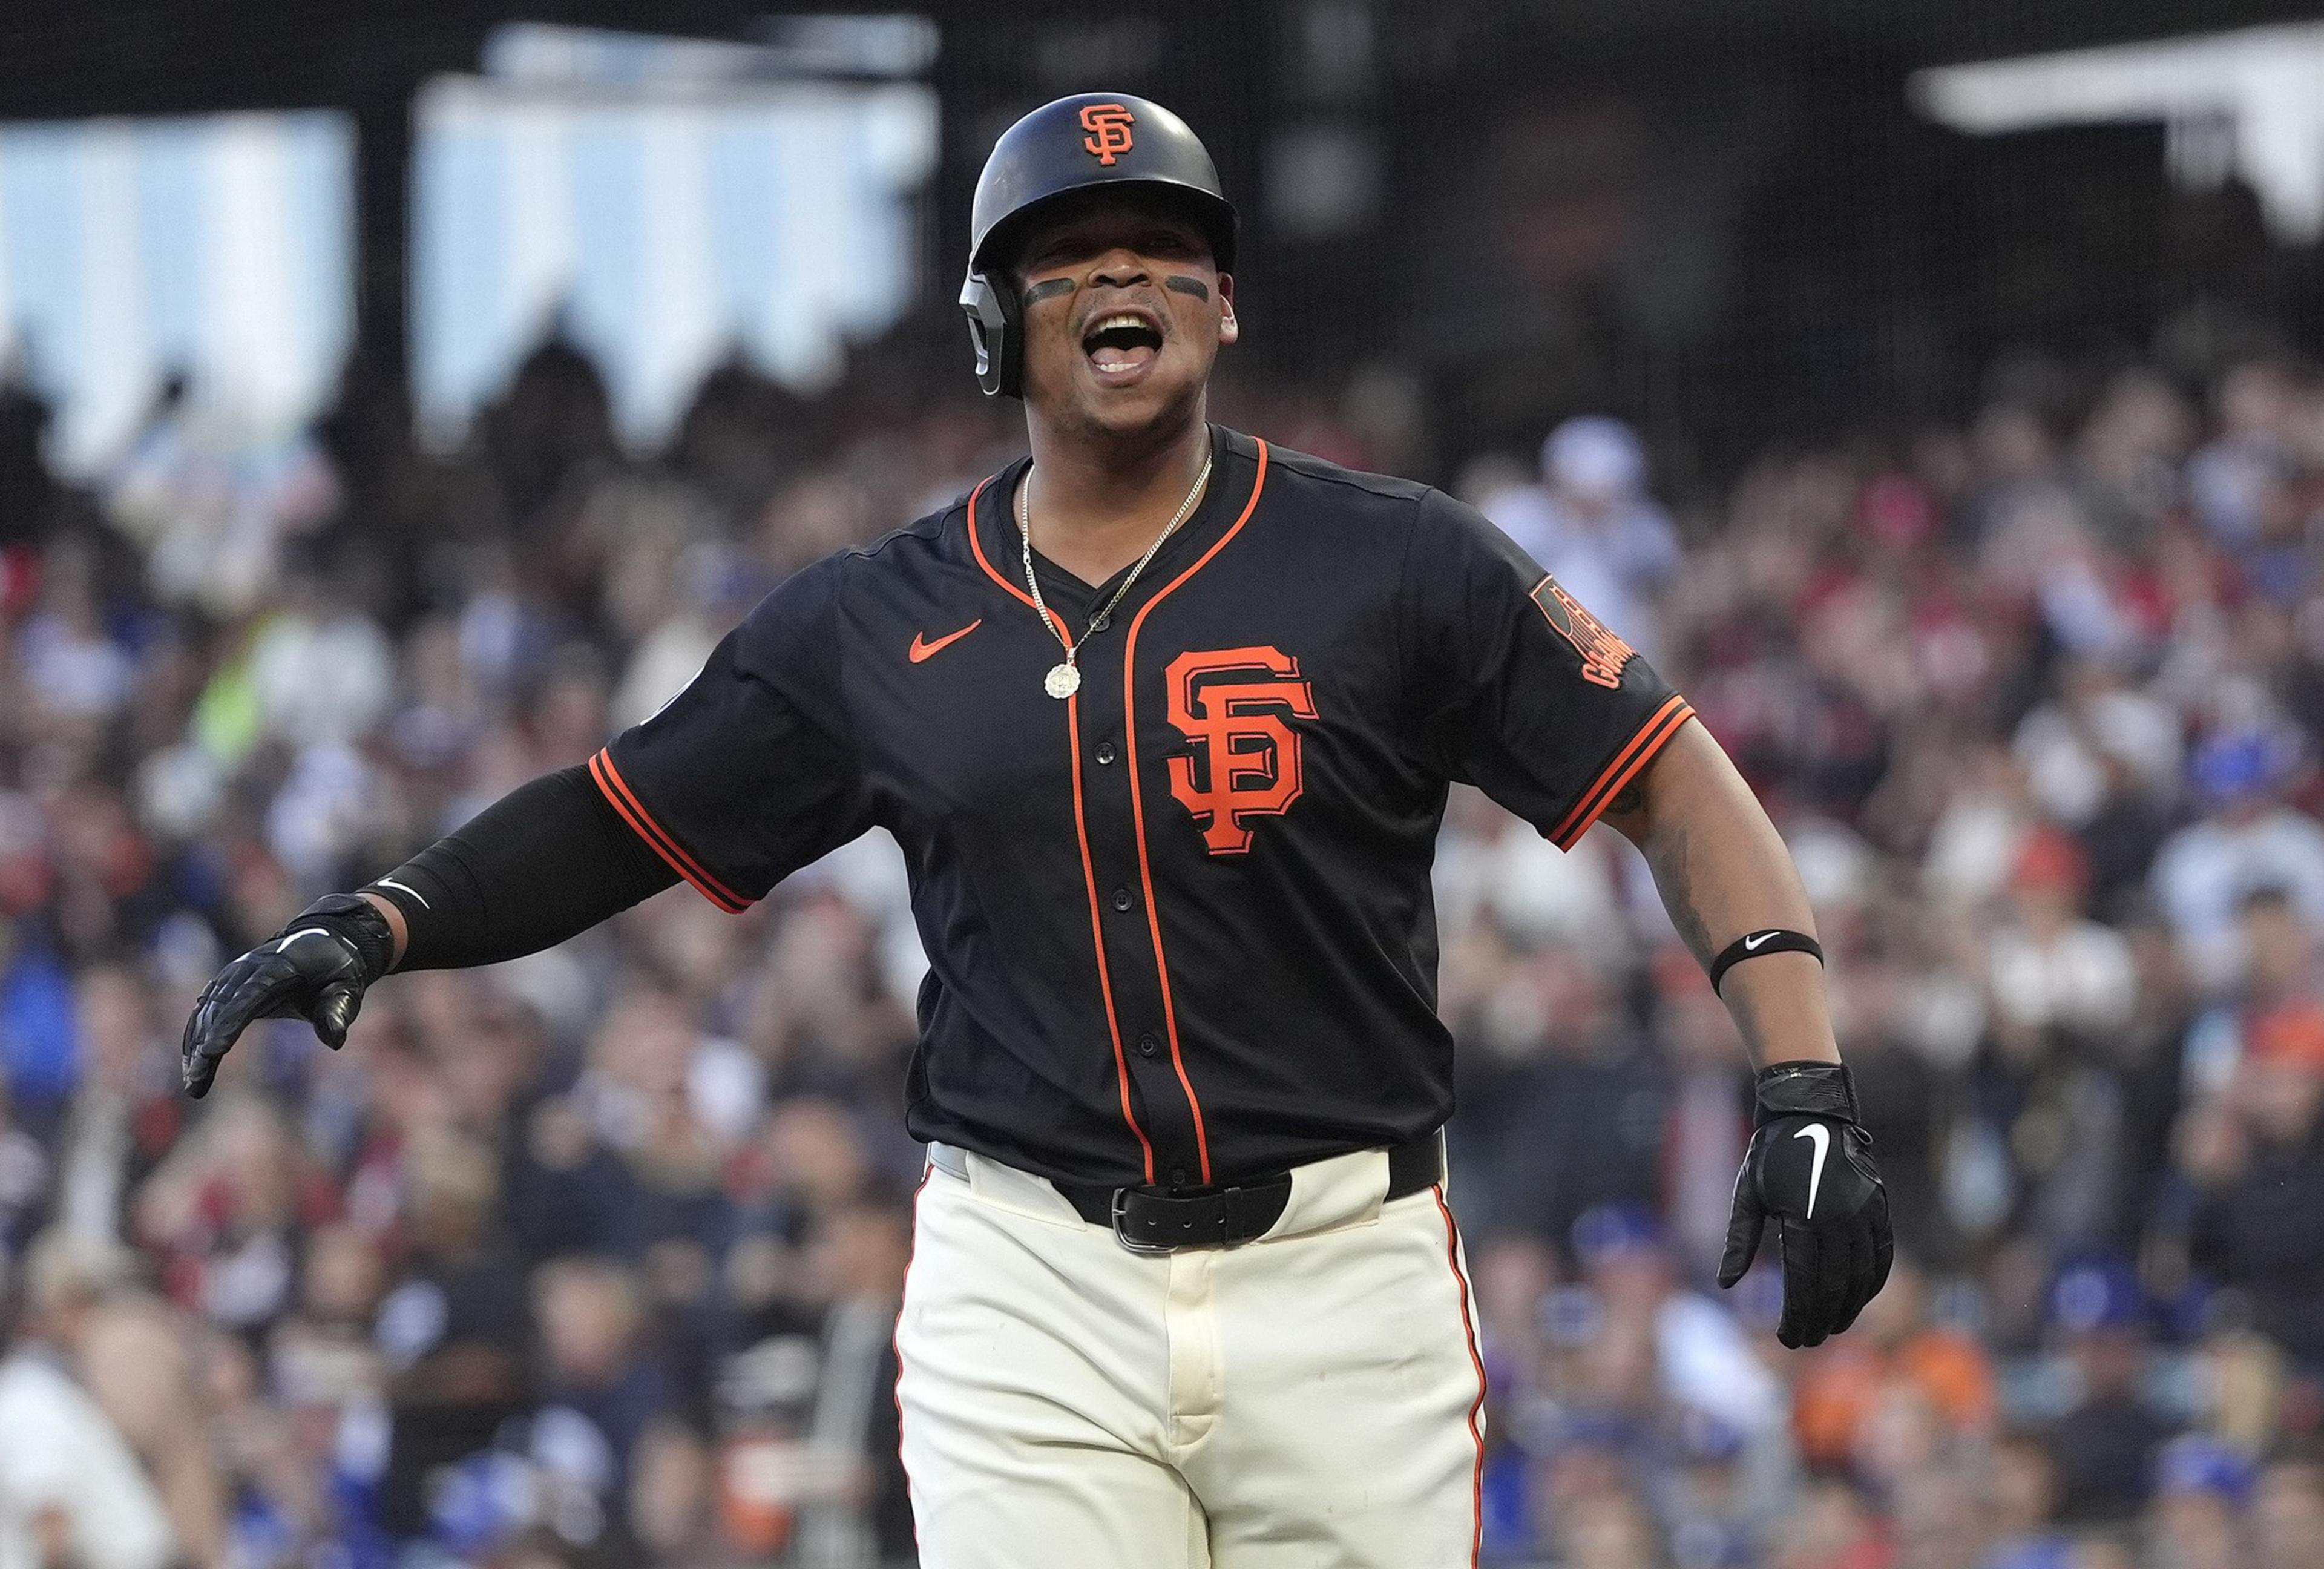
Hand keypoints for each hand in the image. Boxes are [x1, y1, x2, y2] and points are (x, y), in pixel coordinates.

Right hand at [180, 894, 395, 1097]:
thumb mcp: (347, 990)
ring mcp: (233, 976)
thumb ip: (338, 1012)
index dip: (229, 1024)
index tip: (212, 1052)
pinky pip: (204, 1013)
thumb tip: (335, 1041)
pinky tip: (191, 1065)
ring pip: (207, 1012)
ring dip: (195, 1047)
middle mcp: (248, 968)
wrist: (323, 946)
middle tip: (196, 1082)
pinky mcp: (226, 987)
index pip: (249, 997)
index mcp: (279, 966)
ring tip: (194, 1084)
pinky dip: (195, 1038)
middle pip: (221, 1008)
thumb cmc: (336, 973)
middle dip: (206, 1045)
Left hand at [1717, 1060, 1892, 1347]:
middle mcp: (1838, 1218)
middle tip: (1806, 1341)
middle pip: (1833, 1287)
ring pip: (1860, 1277)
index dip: (1796, 1316)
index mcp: (1802, 1217)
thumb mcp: (1747, 1193)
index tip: (1787, 1339)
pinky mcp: (1879, 1208)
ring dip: (1847, 1308)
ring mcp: (1864, 1213)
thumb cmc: (1771, 1154)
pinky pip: (1881, 1256)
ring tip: (1830, 1327)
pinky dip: (1872, 1283)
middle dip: (1818, 1320)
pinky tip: (1859, 1299)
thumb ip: (1739, 1240)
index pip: (1802, 1283)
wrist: (1811, 1111)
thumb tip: (1724, 1284)